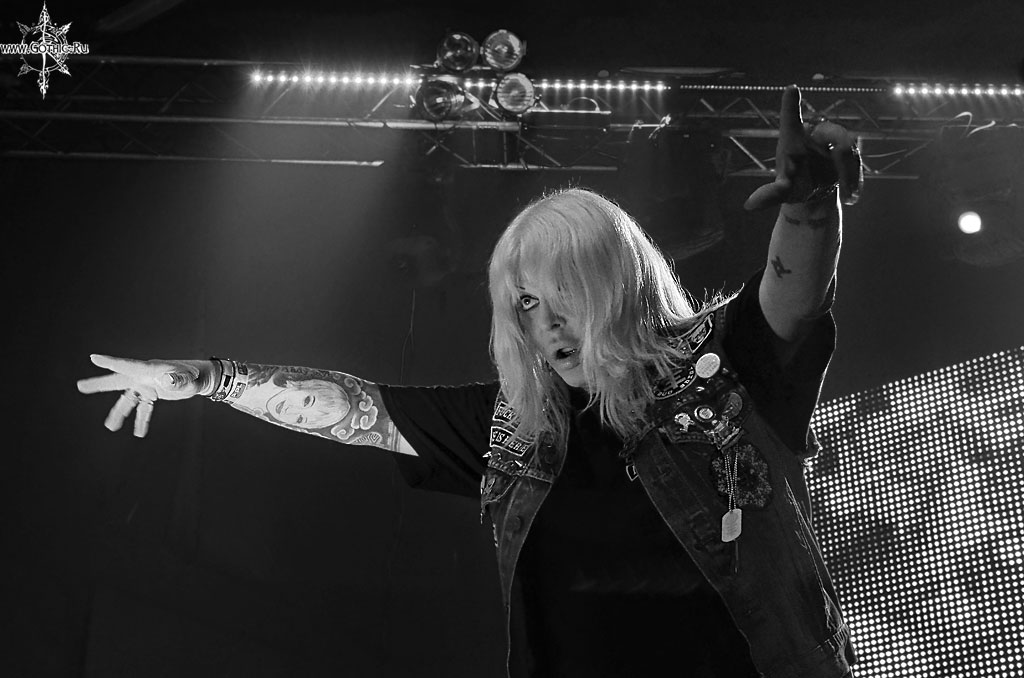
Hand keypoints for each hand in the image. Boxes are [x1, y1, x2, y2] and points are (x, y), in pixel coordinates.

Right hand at [77, 355, 215, 437]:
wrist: (201, 379)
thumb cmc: (194, 375)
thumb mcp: (187, 378)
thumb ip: (177, 379)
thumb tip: (166, 381)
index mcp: (149, 370)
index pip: (127, 365)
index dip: (110, 362)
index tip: (94, 358)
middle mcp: (144, 377)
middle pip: (118, 380)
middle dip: (99, 384)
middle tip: (80, 386)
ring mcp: (147, 386)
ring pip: (128, 400)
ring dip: (119, 413)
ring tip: (111, 427)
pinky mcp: (153, 395)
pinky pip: (143, 409)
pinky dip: (141, 420)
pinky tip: (139, 432)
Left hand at [744, 85, 863, 210]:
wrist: (814, 193)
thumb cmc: (793, 185)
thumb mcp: (783, 191)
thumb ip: (770, 195)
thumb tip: (749, 205)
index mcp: (793, 138)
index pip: (791, 118)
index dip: (791, 104)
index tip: (791, 89)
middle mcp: (815, 134)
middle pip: (835, 134)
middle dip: (843, 157)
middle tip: (844, 186)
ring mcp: (833, 139)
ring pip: (850, 148)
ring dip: (851, 174)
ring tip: (847, 197)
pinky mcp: (849, 149)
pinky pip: (857, 158)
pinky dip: (857, 178)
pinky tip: (851, 198)